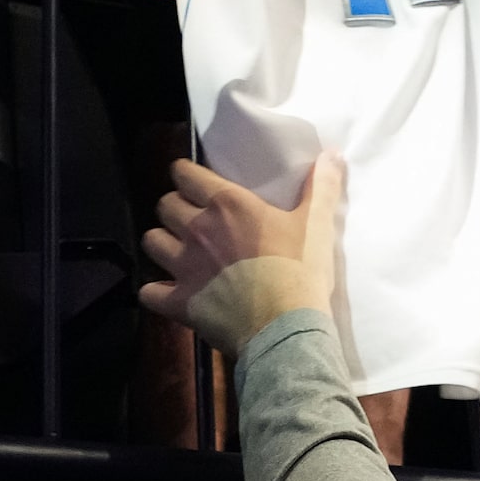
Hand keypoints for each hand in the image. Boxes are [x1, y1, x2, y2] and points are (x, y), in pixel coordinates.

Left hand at [140, 156, 344, 354]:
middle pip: (165, 206)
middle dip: (173, 206)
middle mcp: (198, 230)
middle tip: (188, 214)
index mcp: (228, 205)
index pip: (187, 175)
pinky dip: (154, 291)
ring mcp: (184, 267)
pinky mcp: (179, 302)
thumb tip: (331, 154)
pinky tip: (166, 291)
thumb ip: (322, 186)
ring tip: (175, 247)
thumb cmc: (301, 270)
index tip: (189, 177)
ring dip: (161, 242)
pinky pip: (148, 292)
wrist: (286, 326)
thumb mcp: (317, 224)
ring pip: (151, 242)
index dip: (184, 173)